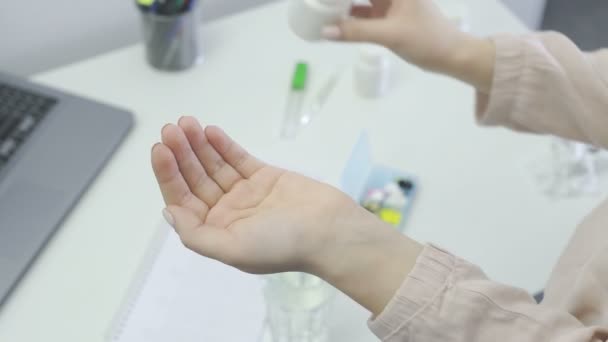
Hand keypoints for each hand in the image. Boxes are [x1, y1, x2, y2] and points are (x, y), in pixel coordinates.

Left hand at [151, 116, 359, 273]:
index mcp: (217, 232)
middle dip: (181, 154)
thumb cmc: (281, 244)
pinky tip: (209, 131)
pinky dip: (223, 145)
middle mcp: (228, 212)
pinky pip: (238, 158)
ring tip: (186, 123)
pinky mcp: (265, 176)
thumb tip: (168, 212)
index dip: (168, 175)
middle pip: (196, 178)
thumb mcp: (232, 249)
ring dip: (199, 145)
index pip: (183, 200)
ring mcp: (246, 192)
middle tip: (170, 128)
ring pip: (215, 165)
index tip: (160, 149)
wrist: (329, 229)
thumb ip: (196, 235)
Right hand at [323, 0, 494, 91]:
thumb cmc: (427, 39)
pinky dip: (348, 16)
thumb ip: (356, 31)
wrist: (451, 56)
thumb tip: (324, 31)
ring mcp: (388, 3)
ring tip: (318, 8)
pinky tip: (332, 22)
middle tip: (313, 2)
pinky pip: (362, 13)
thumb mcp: (390, 34)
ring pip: (359, 0)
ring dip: (341, 4)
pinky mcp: (386, 17)